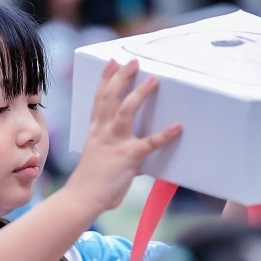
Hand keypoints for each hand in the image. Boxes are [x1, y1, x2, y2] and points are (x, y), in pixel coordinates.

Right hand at [66, 60, 181, 212]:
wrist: (83, 197)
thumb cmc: (92, 183)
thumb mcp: (102, 161)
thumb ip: (121, 155)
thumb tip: (139, 162)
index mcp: (95, 131)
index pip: (98, 99)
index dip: (105, 79)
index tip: (111, 62)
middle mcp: (102, 132)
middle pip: (110, 97)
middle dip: (121, 77)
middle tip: (132, 62)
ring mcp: (114, 142)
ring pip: (125, 111)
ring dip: (140, 94)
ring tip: (153, 80)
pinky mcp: (128, 156)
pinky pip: (149, 143)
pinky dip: (165, 135)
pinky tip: (177, 127)